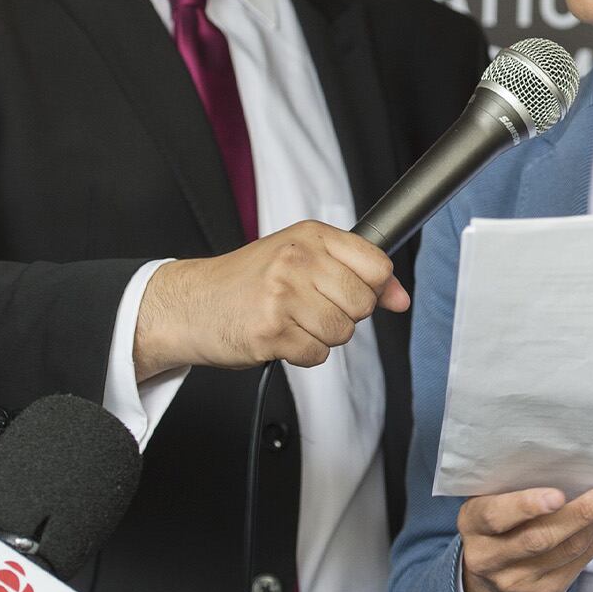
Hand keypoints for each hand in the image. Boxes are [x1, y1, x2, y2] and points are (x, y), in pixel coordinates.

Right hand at [132, 220, 409, 378]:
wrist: (191, 303)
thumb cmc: (249, 281)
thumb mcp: (303, 259)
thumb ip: (357, 273)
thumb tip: (401, 299)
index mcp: (310, 236)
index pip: (377, 265)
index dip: (372, 287)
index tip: (352, 291)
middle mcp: (297, 260)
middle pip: (362, 303)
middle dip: (344, 315)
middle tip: (313, 308)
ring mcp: (282, 295)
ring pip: (342, 332)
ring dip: (322, 336)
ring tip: (294, 321)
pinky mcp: (270, 331)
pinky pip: (316, 355)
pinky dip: (303, 354)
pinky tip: (282, 337)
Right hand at [458, 484, 592, 591]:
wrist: (489, 578)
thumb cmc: (497, 524)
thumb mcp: (491, 500)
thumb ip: (515, 485)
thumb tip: (567, 466)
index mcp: (472, 523)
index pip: (497, 515)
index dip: (528, 505)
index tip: (558, 495)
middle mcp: (488, 557)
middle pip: (540, 538)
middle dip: (580, 513)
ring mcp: (513, 581)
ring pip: (565, 551)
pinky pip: (576, 566)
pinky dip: (592, 541)